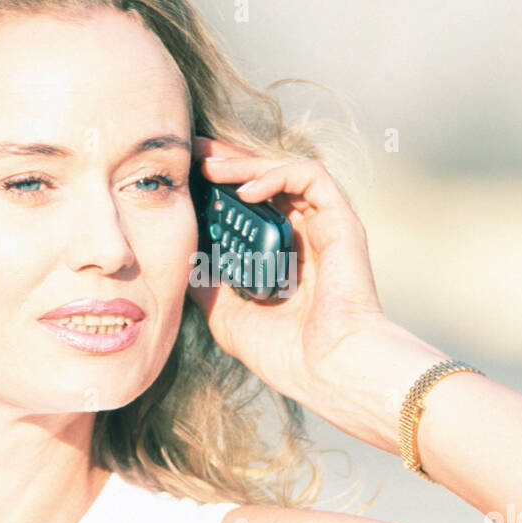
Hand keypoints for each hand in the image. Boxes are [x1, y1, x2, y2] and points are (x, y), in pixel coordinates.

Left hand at [186, 135, 389, 405]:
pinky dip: (278, 175)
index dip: (219, 185)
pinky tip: (246, 190)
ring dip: (246, 163)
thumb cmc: (286, 353)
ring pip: (285, 171)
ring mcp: (322, 226)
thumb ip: (207, 284)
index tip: (186, 176)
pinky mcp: (341, 221)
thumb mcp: (227, 314)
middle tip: (193, 152)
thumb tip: (180, 259)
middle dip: (228, 161)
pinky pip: (312, 176)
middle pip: (265, 181)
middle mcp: (302, 235)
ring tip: (211, 166)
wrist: (325, 369)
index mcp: (279, 255)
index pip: (249, 205)